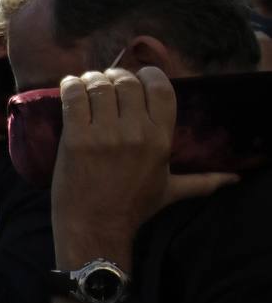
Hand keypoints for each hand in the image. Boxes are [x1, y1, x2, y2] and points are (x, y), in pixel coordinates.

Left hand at [51, 67, 236, 274]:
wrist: (95, 227)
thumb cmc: (132, 208)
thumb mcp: (171, 190)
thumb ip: (201, 180)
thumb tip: (232, 180)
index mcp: (162, 138)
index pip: (161, 88)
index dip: (148, 75)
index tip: (137, 76)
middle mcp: (137, 132)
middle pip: (127, 82)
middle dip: (115, 76)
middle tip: (106, 82)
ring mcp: (105, 134)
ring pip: (99, 85)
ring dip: (91, 79)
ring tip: (86, 84)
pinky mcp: (76, 138)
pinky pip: (73, 97)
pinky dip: (70, 85)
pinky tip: (70, 87)